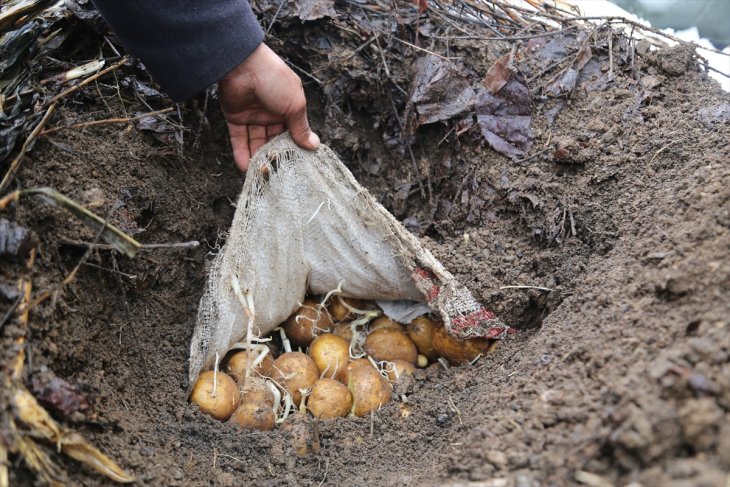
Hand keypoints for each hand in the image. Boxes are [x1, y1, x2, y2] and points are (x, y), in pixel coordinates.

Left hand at [219, 43, 319, 170]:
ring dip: (258, 157)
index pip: (292, 132)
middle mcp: (271, 112)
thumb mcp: (294, 105)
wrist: (242, 65)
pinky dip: (241, 153)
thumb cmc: (274, 79)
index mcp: (288, 106)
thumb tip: (314, 145)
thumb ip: (301, 127)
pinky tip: (245, 167)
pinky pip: (239, 139)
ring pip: (256, 141)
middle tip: (276, 171)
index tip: (295, 163)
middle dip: (275, 155)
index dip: (293, 147)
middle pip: (273, 139)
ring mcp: (252, 115)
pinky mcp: (235, 118)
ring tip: (261, 173)